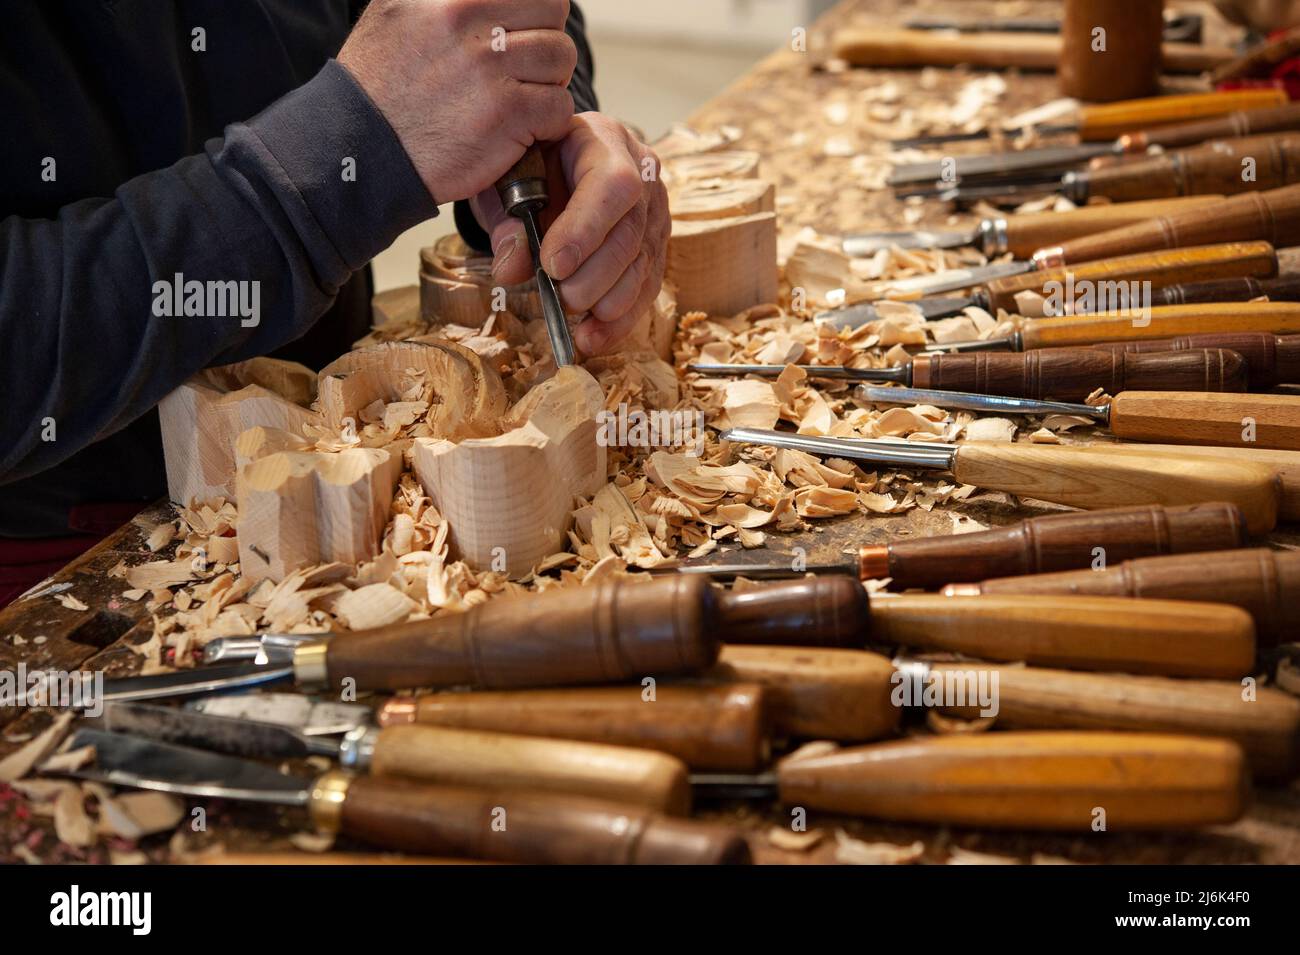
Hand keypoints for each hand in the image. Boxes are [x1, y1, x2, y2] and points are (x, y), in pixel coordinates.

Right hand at [339, 0, 576, 202]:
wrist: (360, 148)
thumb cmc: (380, 85)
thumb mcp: (396, 10)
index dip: (533, 11)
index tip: (521, 33)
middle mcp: (467, 19)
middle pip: (552, 12)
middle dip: (544, 42)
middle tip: (522, 70)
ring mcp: (489, 66)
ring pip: (561, 57)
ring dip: (548, 82)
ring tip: (520, 100)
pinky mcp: (506, 113)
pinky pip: (559, 106)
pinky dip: (548, 122)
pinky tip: (520, 129)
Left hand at [470, 113, 669, 355]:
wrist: (554, 159)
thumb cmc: (531, 166)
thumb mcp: (508, 181)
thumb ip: (508, 219)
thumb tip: (510, 269)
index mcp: (603, 141)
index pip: (612, 186)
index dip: (586, 230)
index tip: (553, 266)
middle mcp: (641, 173)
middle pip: (631, 233)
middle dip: (595, 276)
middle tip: (561, 298)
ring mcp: (655, 211)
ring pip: (643, 265)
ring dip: (609, 303)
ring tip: (576, 325)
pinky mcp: (656, 244)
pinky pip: (647, 286)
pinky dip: (620, 320)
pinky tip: (593, 338)